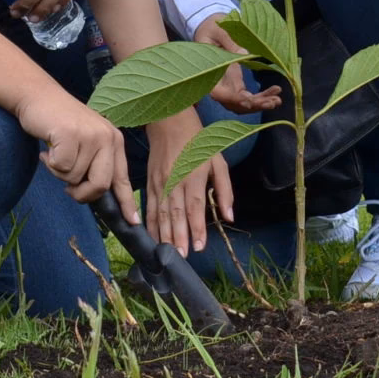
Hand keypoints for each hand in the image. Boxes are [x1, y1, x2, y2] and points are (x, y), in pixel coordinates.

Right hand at [15, 87, 135, 208]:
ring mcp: (90, 135)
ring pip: (75, 178)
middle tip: (68, 187)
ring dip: (60, 172)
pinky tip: (49, 147)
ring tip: (56, 152)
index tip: (132, 222)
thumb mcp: (85, 143)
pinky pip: (61, 167)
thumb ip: (93, 165)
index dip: (126, 202)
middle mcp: (107, 137)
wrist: (39, 96)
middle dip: (81, 193)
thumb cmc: (60, 124)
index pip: (122, 178)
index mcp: (114, 141)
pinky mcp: (71, 134)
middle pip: (100, 185)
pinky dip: (50, 163)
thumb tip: (95, 196)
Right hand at [144, 110, 233, 254]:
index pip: (194, 205)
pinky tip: (151, 237)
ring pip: (160, 212)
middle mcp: (174, 180)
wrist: (169, 120)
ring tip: (167, 253)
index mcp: (194, 174)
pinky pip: (149, 206)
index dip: (196, 227)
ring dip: (164, 234)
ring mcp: (159, 182)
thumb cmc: (197, 140)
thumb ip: (224, 189)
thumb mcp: (218, 160)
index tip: (198, 247)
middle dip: (178, 237)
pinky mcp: (149, 182)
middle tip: (181, 258)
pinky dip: (150, 223)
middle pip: (175, 212)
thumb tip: (230, 216)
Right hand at [194, 15, 280, 113]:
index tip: (250, 100)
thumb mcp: (219, 31)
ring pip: (242, 104)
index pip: (219, 94)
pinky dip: (262, 97)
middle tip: (272, 102)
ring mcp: (228, 86)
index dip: (234, 100)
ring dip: (260, 104)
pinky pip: (248, 96)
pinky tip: (275, 93)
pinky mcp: (236, 84)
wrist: (212, 28)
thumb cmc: (212, 28)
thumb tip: (245, 54)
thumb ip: (230, 43)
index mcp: (208, 73)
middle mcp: (218, 84)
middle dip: (253, 105)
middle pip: (233, 104)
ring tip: (277, 100)